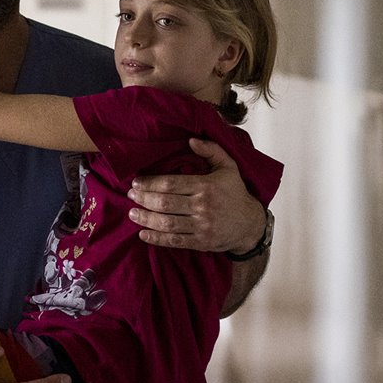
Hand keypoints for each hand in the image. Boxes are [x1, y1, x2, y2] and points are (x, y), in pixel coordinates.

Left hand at [127, 138, 265, 253]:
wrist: (251, 223)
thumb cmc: (236, 193)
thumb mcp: (228, 166)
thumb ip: (211, 150)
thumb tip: (191, 140)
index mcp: (206, 186)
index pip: (171, 183)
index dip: (150, 183)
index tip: (136, 182)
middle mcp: (202, 206)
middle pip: (165, 203)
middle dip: (144, 199)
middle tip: (131, 195)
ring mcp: (202, 226)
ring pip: (167, 223)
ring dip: (146, 219)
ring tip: (132, 214)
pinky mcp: (201, 242)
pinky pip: (175, 241)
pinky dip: (157, 239)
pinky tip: (143, 234)